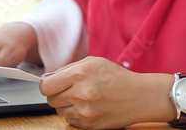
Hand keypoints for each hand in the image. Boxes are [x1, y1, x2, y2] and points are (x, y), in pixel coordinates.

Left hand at [39, 56, 174, 128]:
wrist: (139, 96)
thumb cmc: (116, 77)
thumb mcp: (92, 62)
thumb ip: (68, 69)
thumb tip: (48, 78)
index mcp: (80, 74)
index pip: (46, 86)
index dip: (47, 84)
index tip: (52, 83)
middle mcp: (81, 94)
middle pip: (51, 100)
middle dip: (57, 94)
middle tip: (70, 89)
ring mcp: (85, 112)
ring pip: (60, 111)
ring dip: (66, 105)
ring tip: (83, 97)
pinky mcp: (90, 125)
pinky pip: (71, 120)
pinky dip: (76, 114)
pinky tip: (88, 106)